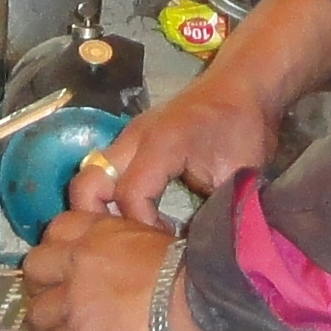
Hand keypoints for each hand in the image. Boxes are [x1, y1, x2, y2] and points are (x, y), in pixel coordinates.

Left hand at [23, 207, 210, 330]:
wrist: (194, 307)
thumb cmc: (186, 273)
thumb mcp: (153, 238)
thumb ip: (124, 244)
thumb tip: (122, 260)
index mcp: (98, 232)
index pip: (57, 228)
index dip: (56, 248)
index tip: (62, 262)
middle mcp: (77, 261)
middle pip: (34, 268)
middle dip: (40, 284)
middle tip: (52, 297)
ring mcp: (72, 300)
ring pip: (36, 313)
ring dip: (43, 325)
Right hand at [70, 71, 281, 226]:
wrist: (242, 83)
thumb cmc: (243, 126)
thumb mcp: (238, 172)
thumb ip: (213, 208)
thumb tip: (197, 247)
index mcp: (161, 144)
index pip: (129, 196)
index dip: (143, 229)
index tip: (165, 247)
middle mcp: (134, 139)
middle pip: (87, 184)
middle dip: (97, 221)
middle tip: (126, 246)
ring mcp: (128, 137)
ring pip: (89, 177)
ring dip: (100, 209)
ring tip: (128, 235)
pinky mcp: (130, 141)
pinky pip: (104, 172)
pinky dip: (109, 197)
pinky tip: (135, 217)